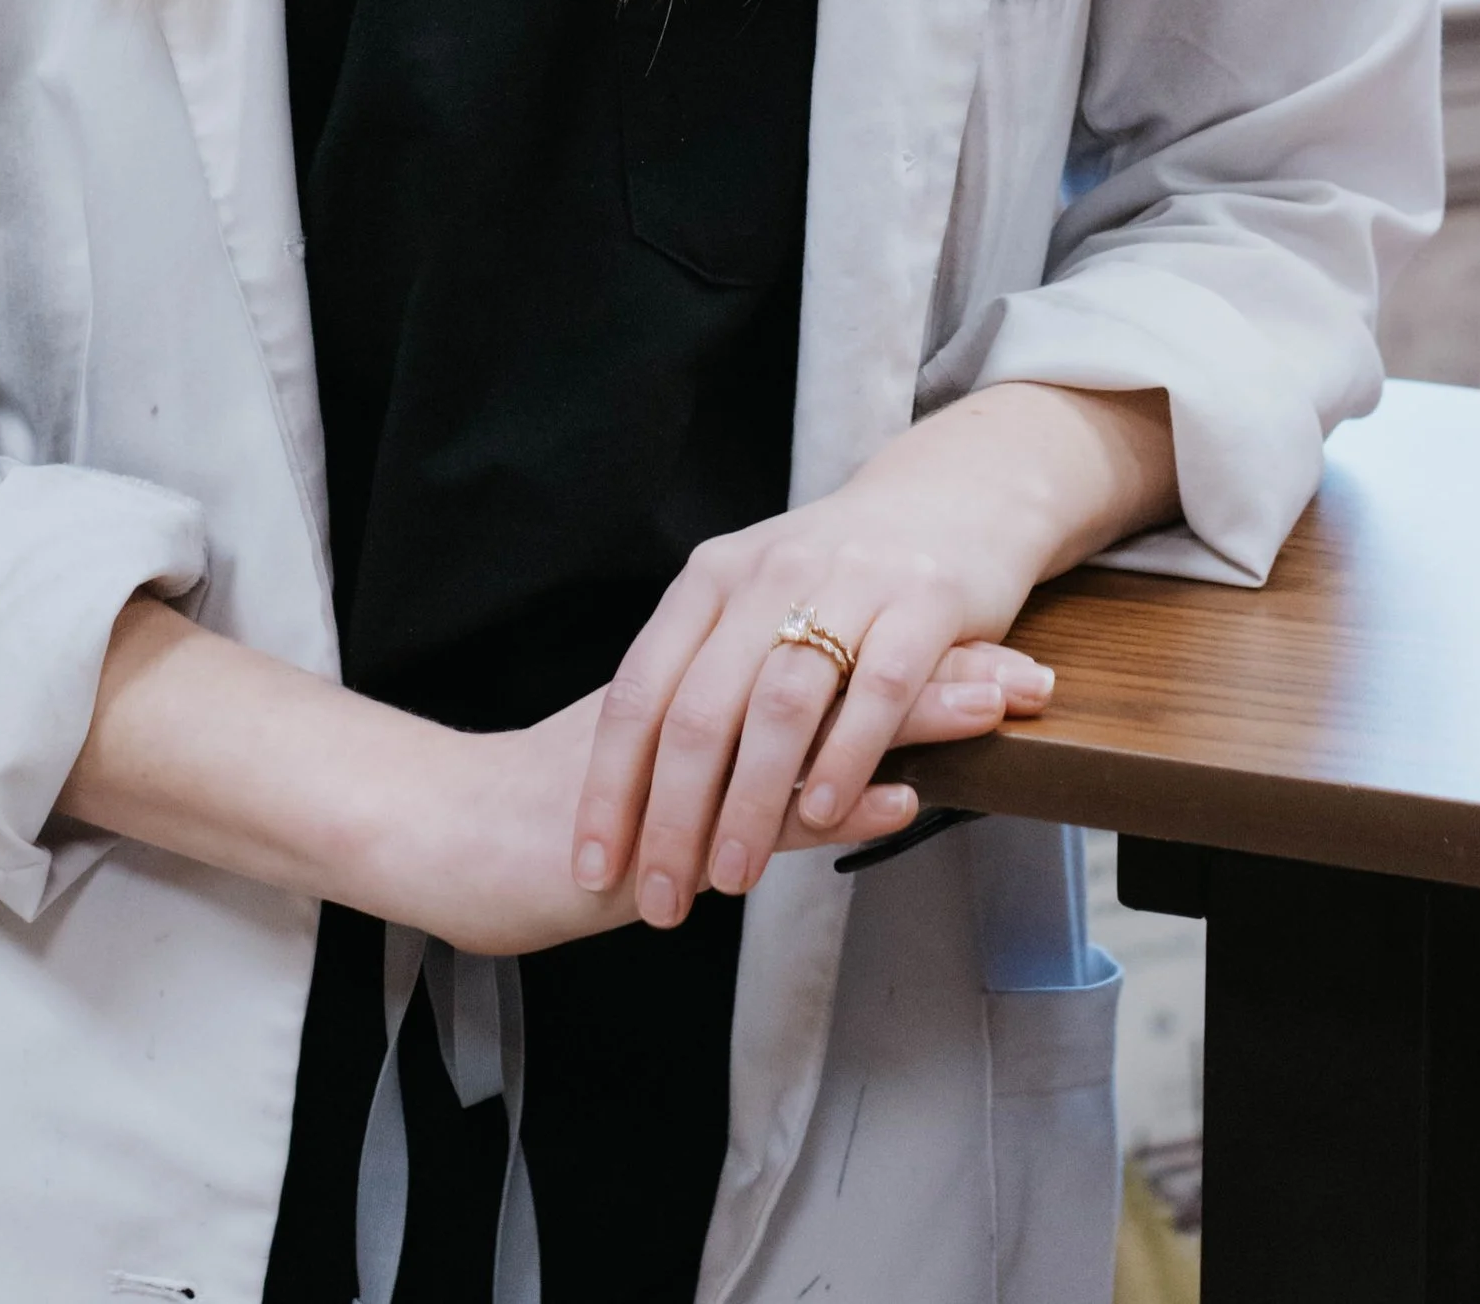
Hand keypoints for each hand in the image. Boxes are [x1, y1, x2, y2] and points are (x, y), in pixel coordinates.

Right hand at [374, 667, 1012, 957]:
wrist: (453, 838)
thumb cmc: (556, 813)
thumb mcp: (664, 785)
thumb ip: (739, 766)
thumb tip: (829, 768)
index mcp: (705, 685)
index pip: (822, 653)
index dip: (908, 649)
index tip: (995, 641)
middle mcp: (702, 703)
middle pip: (836, 673)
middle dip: (935, 670)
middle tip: (1026, 667)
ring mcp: (685, 760)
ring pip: (815, 725)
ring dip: (908, 720)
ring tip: (993, 708)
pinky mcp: (665, 823)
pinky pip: (761, 815)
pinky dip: (832, 806)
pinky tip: (895, 802)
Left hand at [568, 383, 1176, 927]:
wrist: (953, 490)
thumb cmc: (841, 570)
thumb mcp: (754, 601)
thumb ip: (705, 674)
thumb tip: (635, 785)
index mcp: (711, 578)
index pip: (640, 690)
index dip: (610, 785)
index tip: (590, 864)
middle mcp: (767, 574)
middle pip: (699, 709)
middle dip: (672, 818)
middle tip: (661, 900)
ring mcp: (847, 584)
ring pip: (780, 706)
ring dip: (752, 803)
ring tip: (733, 878)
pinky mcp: (923, 601)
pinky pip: (876, 690)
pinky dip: (846, 759)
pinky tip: (825, 817)